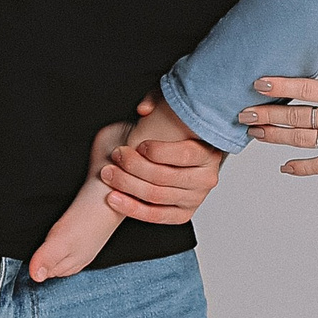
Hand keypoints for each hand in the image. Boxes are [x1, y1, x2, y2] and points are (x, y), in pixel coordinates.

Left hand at [100, 94, 227, 223]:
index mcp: (209, 154)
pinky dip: (131, 207)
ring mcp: (195, 199)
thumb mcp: (169, 112)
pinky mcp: (183, 215)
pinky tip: (113, 198)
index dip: (158, 150)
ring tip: (108, 173)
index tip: (138, 144)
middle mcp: (206, 179)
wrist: (175, 162)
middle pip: (165, 176)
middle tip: (116, 155)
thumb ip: (157, 102)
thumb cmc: (171, 136)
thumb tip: (143, 109)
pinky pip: (154, 216)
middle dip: (134, 166)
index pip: (185, 154)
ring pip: (156, 195)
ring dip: (127, 184)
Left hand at [237, 40, 317, 173]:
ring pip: (302, 141)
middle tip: (242, 113)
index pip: (305, 88)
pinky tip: (284, 166)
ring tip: (255, 132)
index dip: (279, 86)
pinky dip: (301, 167)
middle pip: (296, 117)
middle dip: (266, 114)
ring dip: (275, 137)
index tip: (257, 84)